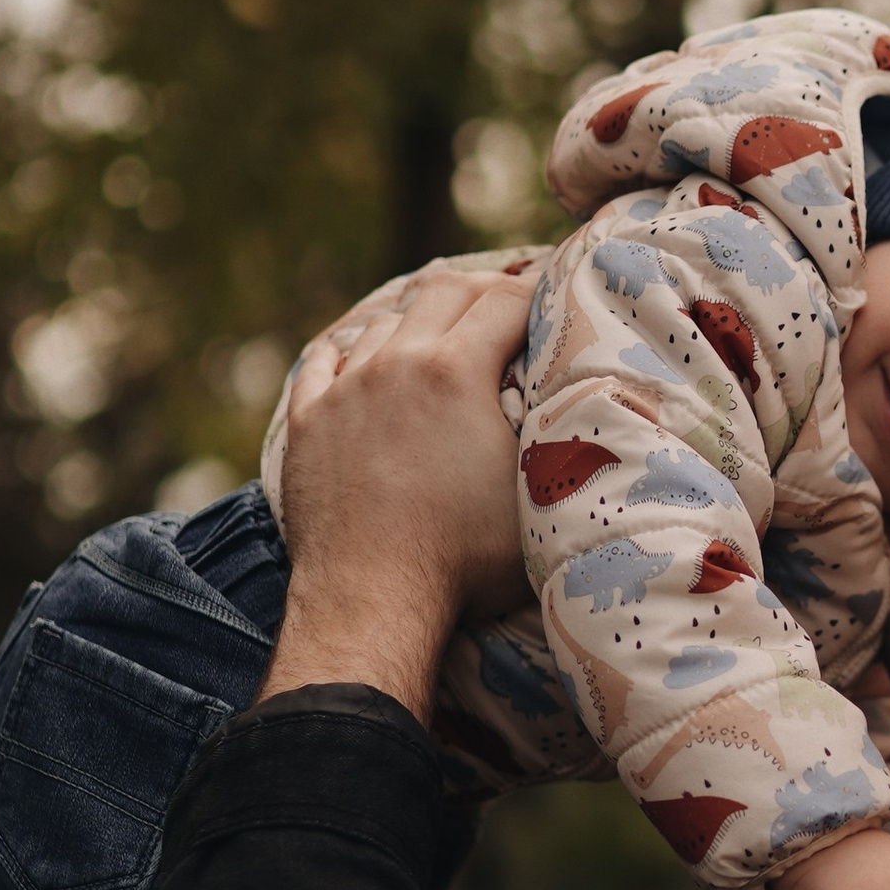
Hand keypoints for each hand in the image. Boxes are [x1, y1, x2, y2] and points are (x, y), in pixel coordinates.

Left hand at [262, 270, 533, 717]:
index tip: (563, 292)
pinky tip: (364, 362)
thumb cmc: (466, 559)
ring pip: (384, 322)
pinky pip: (325, 362)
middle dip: (485, 290)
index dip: (543, 289)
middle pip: (445, 291)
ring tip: (443, 336)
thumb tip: (580, 402)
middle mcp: (395, 362)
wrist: (371, 600)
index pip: (508, 299)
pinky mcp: (309, 423)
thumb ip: (554, 432)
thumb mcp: (536, 490)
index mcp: (455, 369)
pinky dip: (352, 352)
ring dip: (421, 320)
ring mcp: (344, 390)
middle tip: (511, 305)